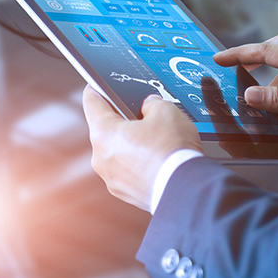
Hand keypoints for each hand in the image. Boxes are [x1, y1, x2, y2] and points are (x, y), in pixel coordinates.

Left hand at [82, 87, 201, 210]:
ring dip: (130, 145)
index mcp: (104, 133)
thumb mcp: (167, 111)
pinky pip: (125, 171)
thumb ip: (152, 103)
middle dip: (122, 122)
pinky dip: (136, 165)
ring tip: (155, 142)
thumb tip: (149, 106)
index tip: (97, 86)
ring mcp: (110, 177)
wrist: (185, 190)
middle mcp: (100, 157)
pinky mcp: (122, 191)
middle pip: (105, 130)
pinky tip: (155, 160)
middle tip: (143, 117)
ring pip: (115, 152)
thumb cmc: (172, 153)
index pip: (92, 102)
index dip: (96, 90)